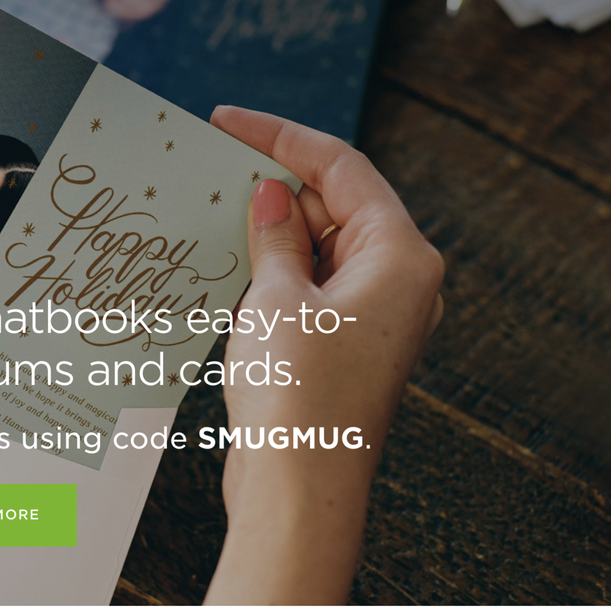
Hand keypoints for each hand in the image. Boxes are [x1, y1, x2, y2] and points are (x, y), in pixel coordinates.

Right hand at [202, 106, 443, 604]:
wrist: (300, 491)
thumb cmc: (300, 400)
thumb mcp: (276, 298)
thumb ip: (276, 236)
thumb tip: (273, 194)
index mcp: (400, 257)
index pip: (342, 166)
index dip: (281, 137)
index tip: (229, 120)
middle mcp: (398, 282)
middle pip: (335, 204)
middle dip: (275, 184)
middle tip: (210, 167)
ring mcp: (374, 316)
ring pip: (319, 245)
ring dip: (269, 229)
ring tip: (210, 212)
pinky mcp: (347, 345)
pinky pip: (310, 284)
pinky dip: (273, 269)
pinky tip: (227, 263)